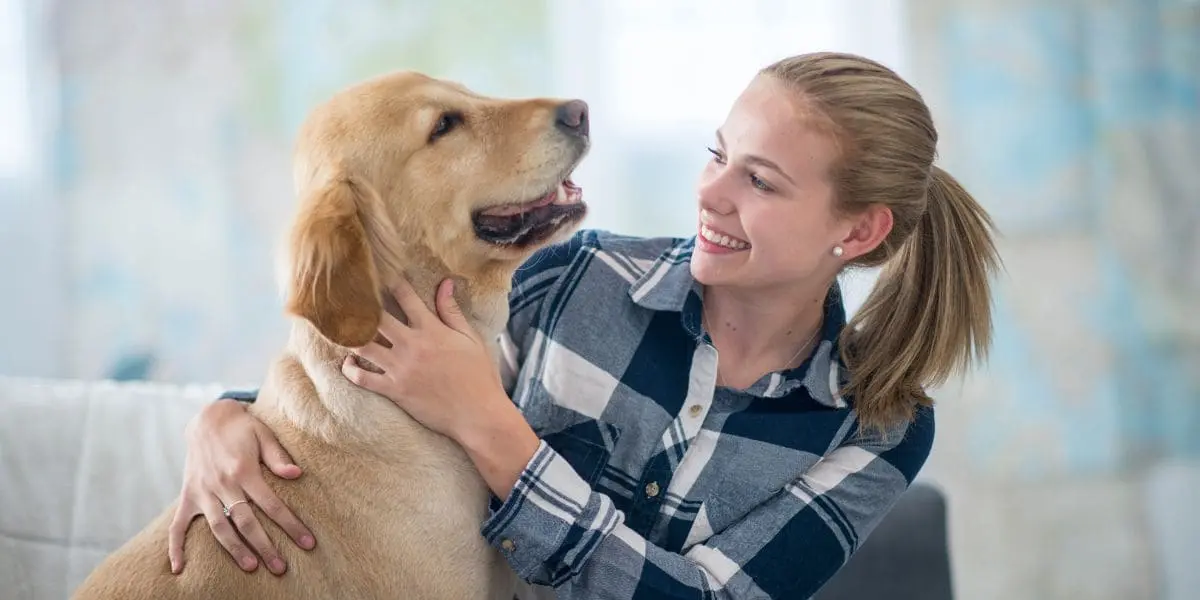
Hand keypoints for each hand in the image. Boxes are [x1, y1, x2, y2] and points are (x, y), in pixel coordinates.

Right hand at [168, 399, 314, 574]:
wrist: (208, 418)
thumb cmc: (242, 428)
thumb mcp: (264, 434)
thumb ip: (278, 457)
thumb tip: (297, 474)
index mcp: (244, 470)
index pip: (271, 504)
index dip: (290, 525)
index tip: (307, 543)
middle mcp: (221, 483)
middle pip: (245, 522)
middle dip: (264, 546)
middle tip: (280, 568)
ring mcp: (202, 491)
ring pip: (218, 527)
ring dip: (234, 549)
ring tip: (250, 567)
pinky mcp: (188, 495)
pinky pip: (177, 525)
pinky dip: (176, 547)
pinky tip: (179, 567)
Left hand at [342, 277, 506, 441]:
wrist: (477, 414)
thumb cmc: (478, 375)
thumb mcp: (471, 339)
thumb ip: (452, 311)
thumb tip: (445, 283)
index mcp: (431, 330)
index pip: (405, 297)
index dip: (391, 283)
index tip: (381, 277)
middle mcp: (411, 345)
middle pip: (376, 318)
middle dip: (362, 306)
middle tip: (350, 300)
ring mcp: (400, 368)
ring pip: (363, 346)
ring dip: (351, 336)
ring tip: (343, 329)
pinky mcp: (394, 390)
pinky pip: (362, 379)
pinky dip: (350, 370)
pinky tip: (348, 364)